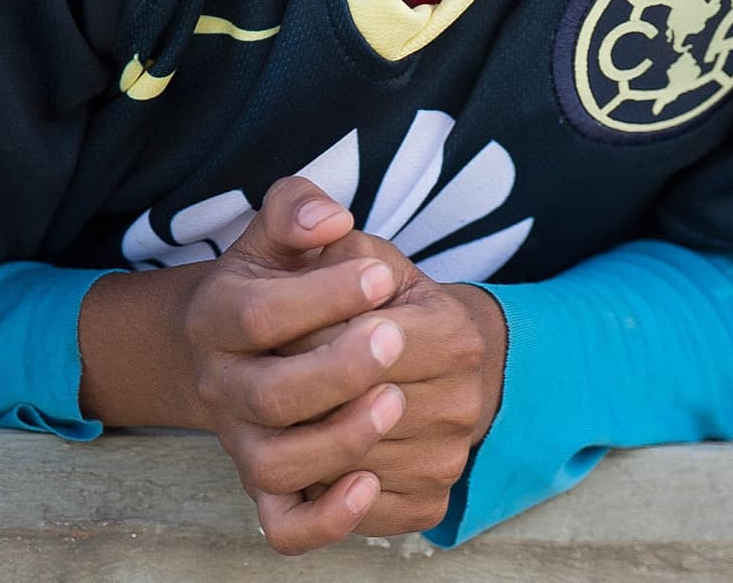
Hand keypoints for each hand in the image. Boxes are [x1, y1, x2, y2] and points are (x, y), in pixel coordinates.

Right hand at [78, 178, 411, 549]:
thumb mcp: (280, 232)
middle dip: (339, 369)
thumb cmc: (282, 280)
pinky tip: (370, 482)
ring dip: (342, 438)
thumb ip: (297, 208)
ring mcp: (244, 446)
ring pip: (279, 467)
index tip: (380, 275)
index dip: (321, 297)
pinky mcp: (271, 494)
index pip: (258, 315)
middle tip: (395, 337)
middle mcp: (222, 388)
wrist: (252, 347)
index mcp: (216, 316)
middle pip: (270, 397)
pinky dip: (328, 520)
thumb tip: (330, 221)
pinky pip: (287, 528)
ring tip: (398, 400)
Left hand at [263, 229, 507, 541]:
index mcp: (453, 329)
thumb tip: (322, 221)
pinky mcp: (425, 506)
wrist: (409, 349)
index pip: (374, 342)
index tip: (281, 325)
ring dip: (303, 445)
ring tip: (278, 411)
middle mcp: (463, 402)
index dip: (314, 332)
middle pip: (360, 410)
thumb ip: (303, 209)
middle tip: (269, 367)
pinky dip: (323, 507)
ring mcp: (445, 460)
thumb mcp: (334, 239)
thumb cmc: (361, 293)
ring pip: (353, 471)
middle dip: (302, 387)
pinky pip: (370, 524)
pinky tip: (306, 466)